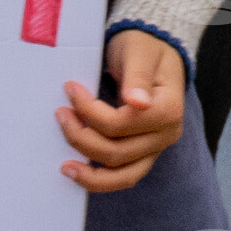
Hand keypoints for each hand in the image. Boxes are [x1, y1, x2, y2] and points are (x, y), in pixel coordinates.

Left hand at [61, 30, 184, 190]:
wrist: (153, 51)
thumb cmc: (144, 48)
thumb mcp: (139, 53)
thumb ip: (137, 77)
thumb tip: (138, 103)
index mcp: (169, 109)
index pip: (120, 123)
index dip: (89, 111)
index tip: (70, 89)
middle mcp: (168, 133)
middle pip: (117, 151)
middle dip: (81, 137)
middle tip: (60, 114)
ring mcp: (157, 148)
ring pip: (121, 174)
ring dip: (89, 172)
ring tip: (64, 165)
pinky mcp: (146, 155)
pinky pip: (125, 177)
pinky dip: (102, 181)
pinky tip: (79, 175)